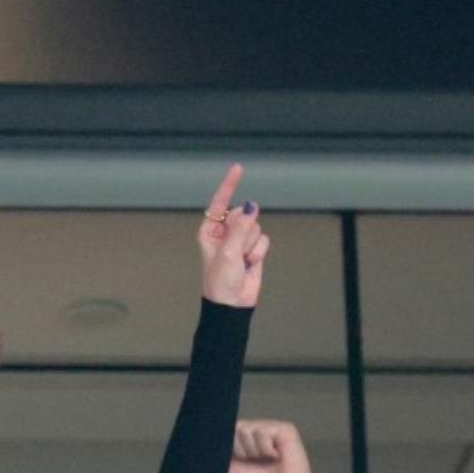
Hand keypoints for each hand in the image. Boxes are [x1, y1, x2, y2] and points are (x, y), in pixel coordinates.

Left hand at [196, 164, 269, 308]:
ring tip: (242, 261)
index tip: (238, 168)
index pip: (220, 202)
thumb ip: (240, 226)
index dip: (229, 185)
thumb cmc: (220, 280)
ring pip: (255, 227)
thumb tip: (252, 206)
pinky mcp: (253, 249)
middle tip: (236, 252)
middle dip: (243, 232)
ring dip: (251, 246)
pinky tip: (250, 264)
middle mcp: (224, 233)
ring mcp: (240, 241)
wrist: (232, 304)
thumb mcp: (227, 251)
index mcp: (209, 231)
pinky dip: (259, 253)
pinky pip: (264, 240)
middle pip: (243, 215)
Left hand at [230, 419, 320, 472]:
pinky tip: (277, 456)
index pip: (229, 430)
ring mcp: (272, 428)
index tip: (239, 460)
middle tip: (255, 461)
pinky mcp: (285, 429)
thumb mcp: (232, 471)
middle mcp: (258, 431)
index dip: (231, 446)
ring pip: (246, 429)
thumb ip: (223, 455)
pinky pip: (263, 432)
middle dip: (240, 450)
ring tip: (268, 459)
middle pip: (236, 427)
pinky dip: (266, 449)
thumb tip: (213, 442)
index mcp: (246, 440)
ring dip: (254, 451)